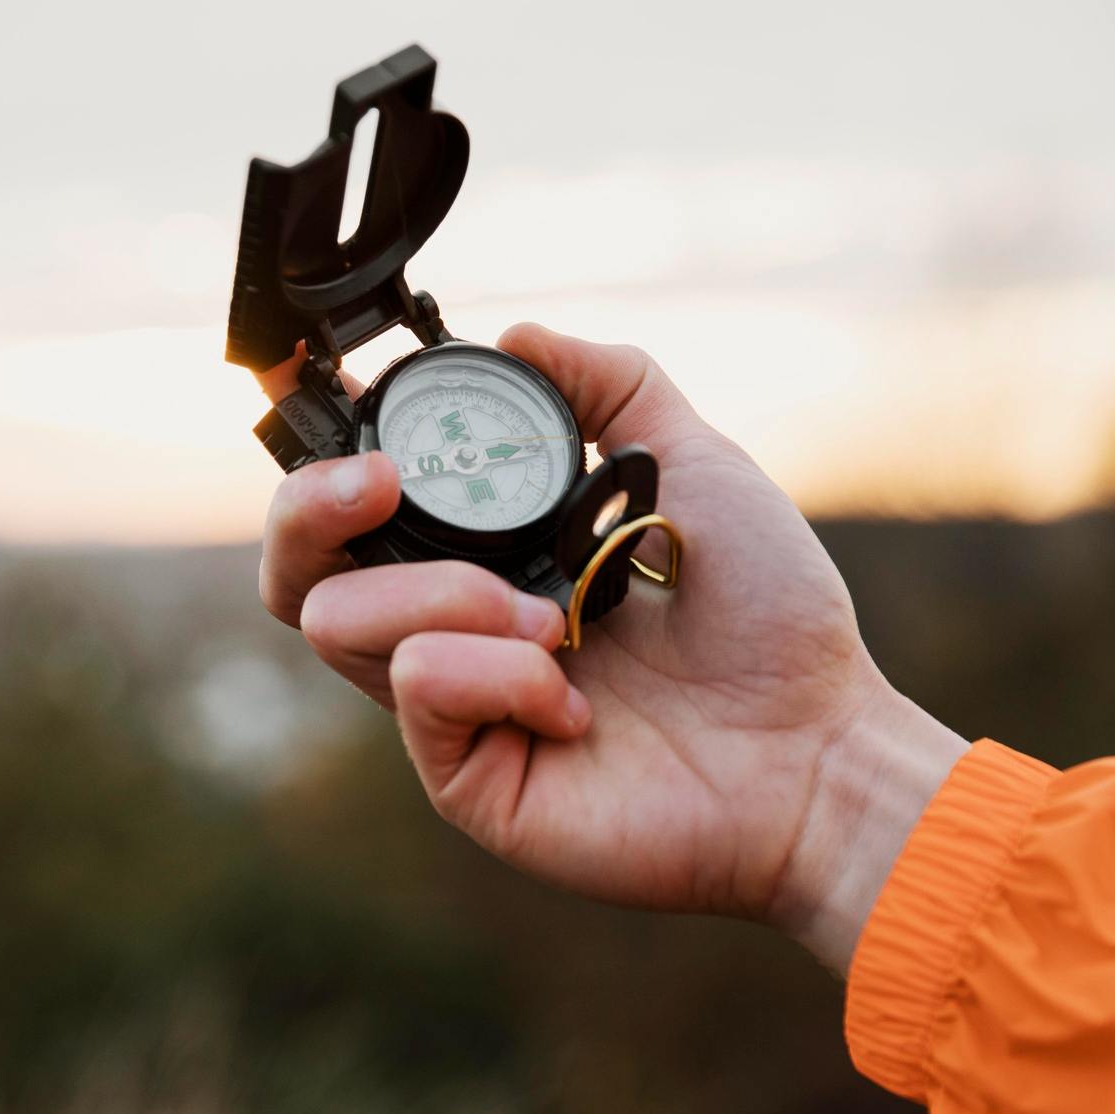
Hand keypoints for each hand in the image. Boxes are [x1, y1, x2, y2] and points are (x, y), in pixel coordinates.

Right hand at [257, 326, 967, 974]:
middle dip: (309, 509)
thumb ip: (612, 387)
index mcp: (485, 560)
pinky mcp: (466, 779)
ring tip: (554, 620)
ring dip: (440, 595)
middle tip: (383, 484)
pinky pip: (418, 691)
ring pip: (339, 624)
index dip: (313, 460)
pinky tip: (576, 698)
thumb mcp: (697, 467)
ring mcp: (451, 710)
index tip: (325, 395)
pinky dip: (494, 672)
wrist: (817, 746)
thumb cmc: (767, 620)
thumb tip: (516, 334)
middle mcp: (451, 632)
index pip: (351, 514)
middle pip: (297, 574)